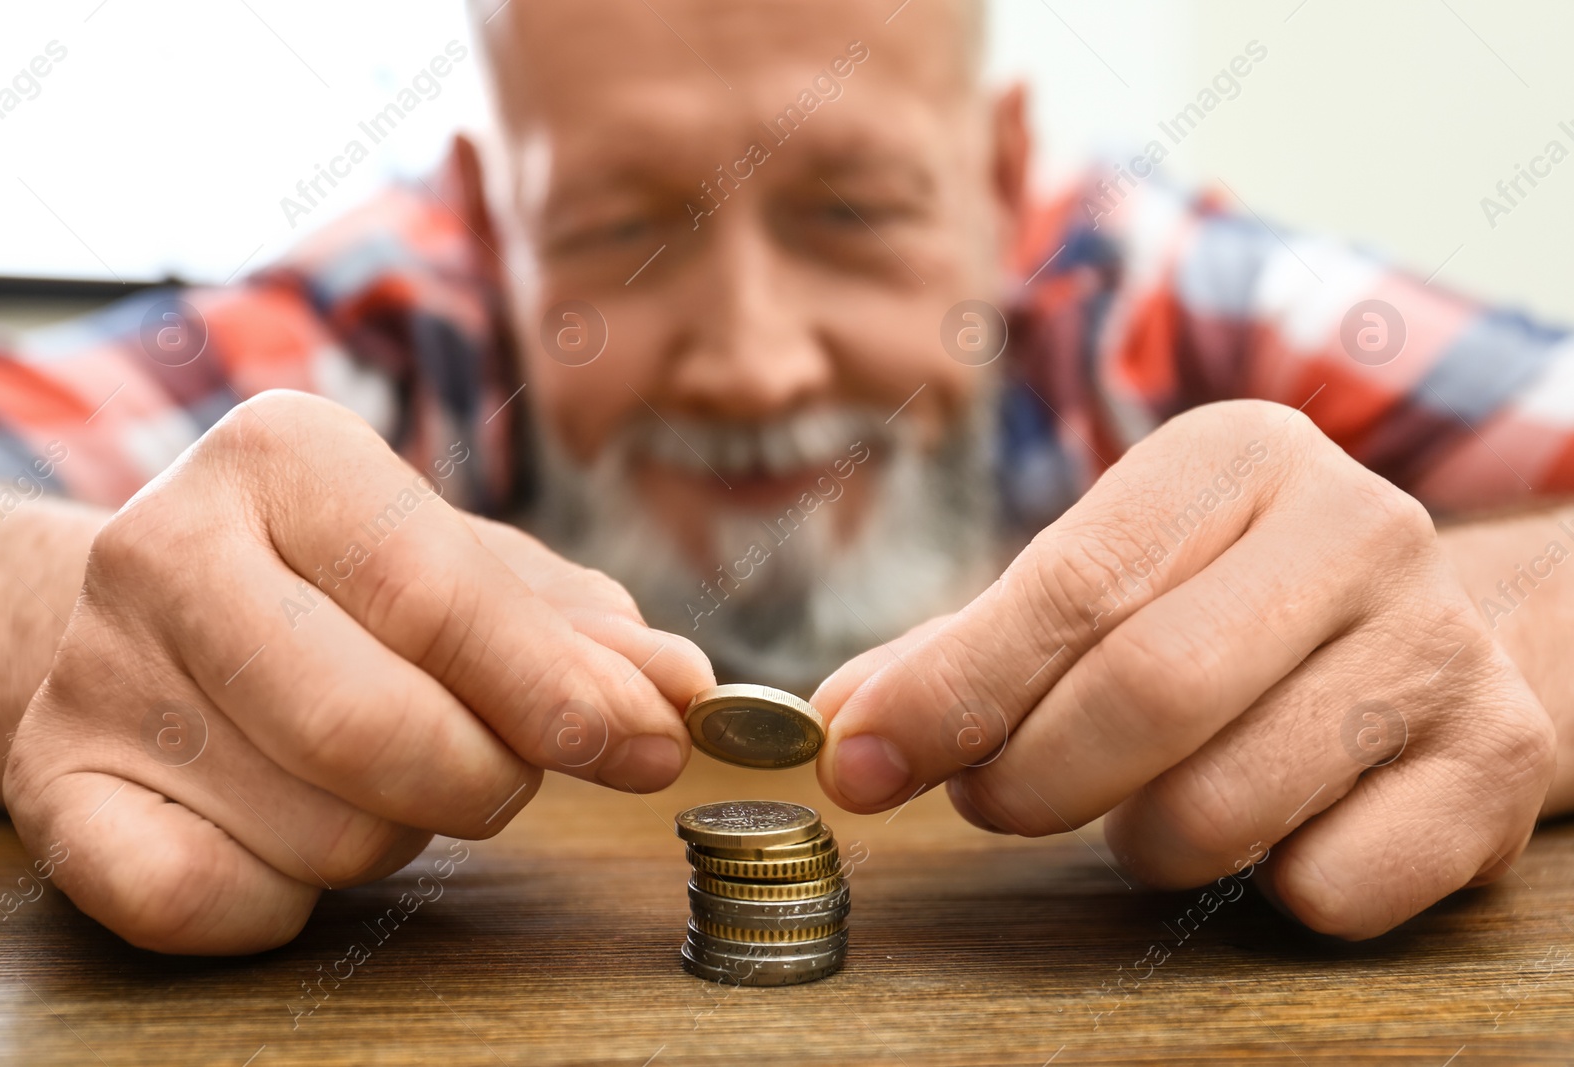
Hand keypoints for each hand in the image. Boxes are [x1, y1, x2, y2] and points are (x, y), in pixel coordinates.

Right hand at [3, 390, 710, 953]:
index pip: (441, 595)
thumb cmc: (343, 591)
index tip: (646, 743)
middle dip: (483, 779)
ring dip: (394, 833)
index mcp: (285, 456)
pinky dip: (280, 901)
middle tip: (501, 770)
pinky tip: (286, 835)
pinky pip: (203, 900)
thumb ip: (581, 631)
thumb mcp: (471, 574)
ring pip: (321, 828)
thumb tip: (681, 691)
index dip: (555, 690)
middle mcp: (165, 545)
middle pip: (377, 726)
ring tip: (374, 773)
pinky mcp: (51, 786)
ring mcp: (94, 670)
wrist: (157, 616)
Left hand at [813, 399, 1555, 937]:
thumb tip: (843, 721)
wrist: (1426, 639)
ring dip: (1138, 842)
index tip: (862, 763)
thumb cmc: (1220, 610)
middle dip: (1029, 779)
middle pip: (1147, 693)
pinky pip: (1330, 884)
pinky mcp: (1496, 766)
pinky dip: (1263, 889)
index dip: (949, 692)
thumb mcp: (1102, 585)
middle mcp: (1359, 527)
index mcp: (1238, 456)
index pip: (1069, 586)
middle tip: (987, 801)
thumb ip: (965, 648)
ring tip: (1134, 808)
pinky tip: (1268, 834)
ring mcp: (1442, 646)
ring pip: (1226, 805)